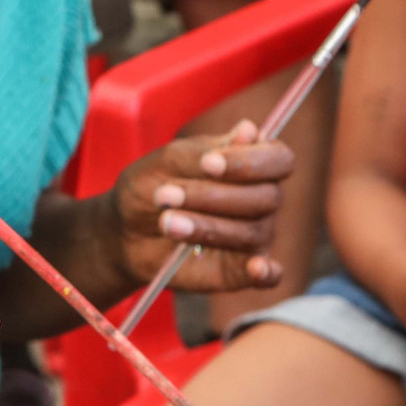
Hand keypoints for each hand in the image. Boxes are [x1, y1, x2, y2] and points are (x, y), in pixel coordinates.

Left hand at [109, 120, 292, 292]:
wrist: (126, 231)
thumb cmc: (152, 187)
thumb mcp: (167, 162)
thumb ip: (205, 151)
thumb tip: (250, 130)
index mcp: (252, 162)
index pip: (279, 159)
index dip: (250, 161)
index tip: (208, 164)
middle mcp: (262, 198)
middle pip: (266, 197)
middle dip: (213, 196)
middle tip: (166, 195)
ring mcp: (255, 235)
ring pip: (252, 231)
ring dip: (206, 226)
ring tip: (165, 221)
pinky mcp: (242, 269)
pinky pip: (268, 275)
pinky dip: (266, 273)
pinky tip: (256, 269)